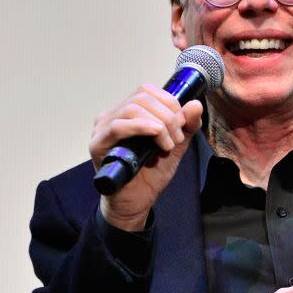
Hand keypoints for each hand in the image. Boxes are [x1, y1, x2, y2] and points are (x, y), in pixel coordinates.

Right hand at [90, 83, 203, 230]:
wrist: (137, 202)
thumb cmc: (150, 174)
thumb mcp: (175, 146)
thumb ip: (186, 126)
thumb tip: (195, 104)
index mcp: (128, 113)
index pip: (147, 91)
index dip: (169, 102)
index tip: (182, 125)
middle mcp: (112, 116)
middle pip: (142, 97)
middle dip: (167, 116)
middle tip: (177, 138)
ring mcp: (102, 129)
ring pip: (132, 108)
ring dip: (159, 124)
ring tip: (168, 144)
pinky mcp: (98, 145)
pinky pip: (118, 126)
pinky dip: (142, 127)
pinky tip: (157, 136)